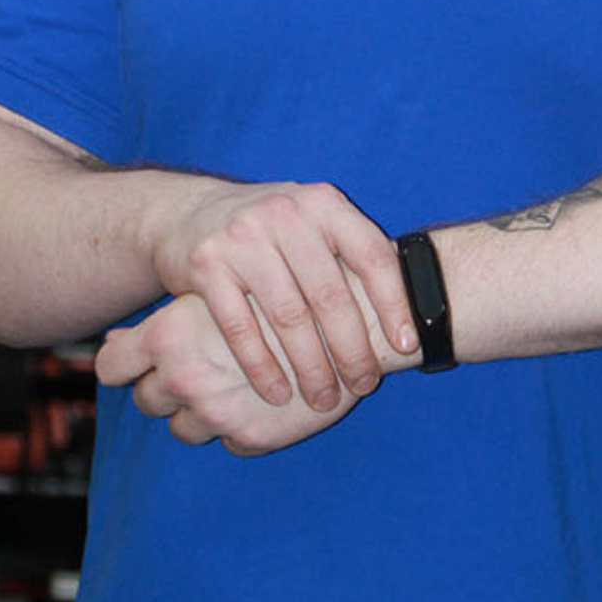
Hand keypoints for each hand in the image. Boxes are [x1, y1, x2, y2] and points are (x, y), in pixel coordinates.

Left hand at [96, 292, 365, 454]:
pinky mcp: (251, 437)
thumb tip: (112, 343)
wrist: (352, 316)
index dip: (120, 364)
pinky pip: (227, 442)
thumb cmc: (283, 290)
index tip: (135, 363)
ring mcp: (216, 412)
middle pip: (146, 400)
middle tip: (198, 368)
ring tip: (234, 384)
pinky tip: (262, 400)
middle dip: (166, 388)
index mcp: (170, 335)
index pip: (111, 366)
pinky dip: (239, 426)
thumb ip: (167, 320)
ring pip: (184, 428)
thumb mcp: (221, 289)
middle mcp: (184, 377)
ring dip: (202, 411)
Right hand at [148, 180, 417, 413]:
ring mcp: (244, 237)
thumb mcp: (313, 224)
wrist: (191, 213)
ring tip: (323, 398)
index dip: (394, 304)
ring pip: (288, 316)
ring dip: (310, 367)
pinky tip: (277, 393)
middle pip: (331, 294)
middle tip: (363, 385)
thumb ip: (351, 254)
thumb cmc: (271, 232)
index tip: (406, 347)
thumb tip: (409, 314)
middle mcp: (286, 213)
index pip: (371, 255)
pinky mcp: (208, 264)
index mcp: (324, 203)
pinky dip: (262, 367)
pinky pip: (241, 327)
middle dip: (351, 349)